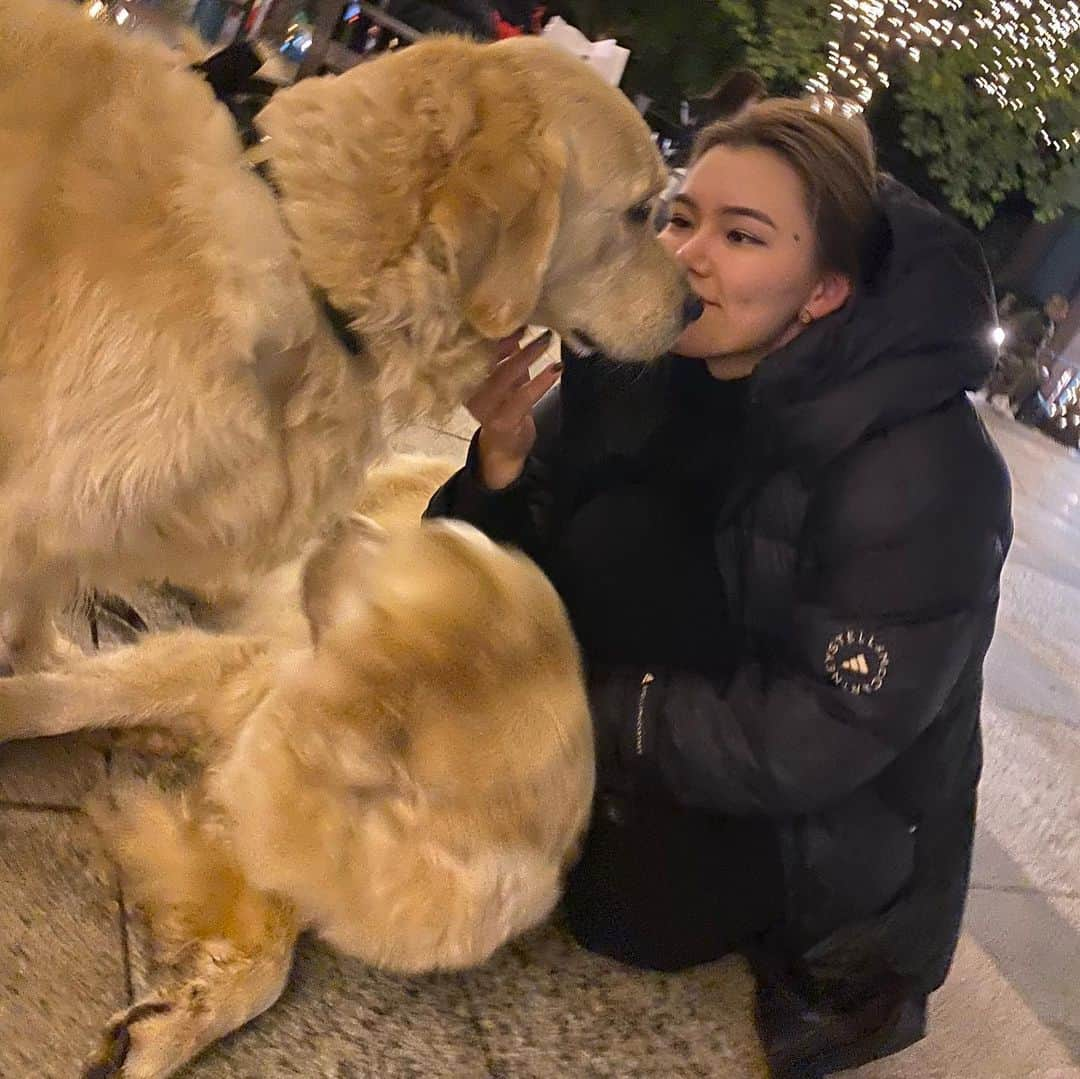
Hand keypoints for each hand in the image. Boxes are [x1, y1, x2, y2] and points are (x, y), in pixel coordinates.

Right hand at [467, 329, 560, 490]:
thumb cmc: (505, 408)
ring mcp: (484, 407)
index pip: (475, 346)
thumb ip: (509, 354)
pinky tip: (556, 368)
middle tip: (533, 322)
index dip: (493, 328)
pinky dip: (541, 381)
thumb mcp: (505, 378)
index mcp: (465, 376)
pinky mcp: (501, 421)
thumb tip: (520, 322)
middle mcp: (469, 390)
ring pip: (503, 375)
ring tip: (546, 339)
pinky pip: (522, 397)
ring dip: (527, 355)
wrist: (502, 450)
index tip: (512, 313)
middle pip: (487, 358)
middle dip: (510, 337)